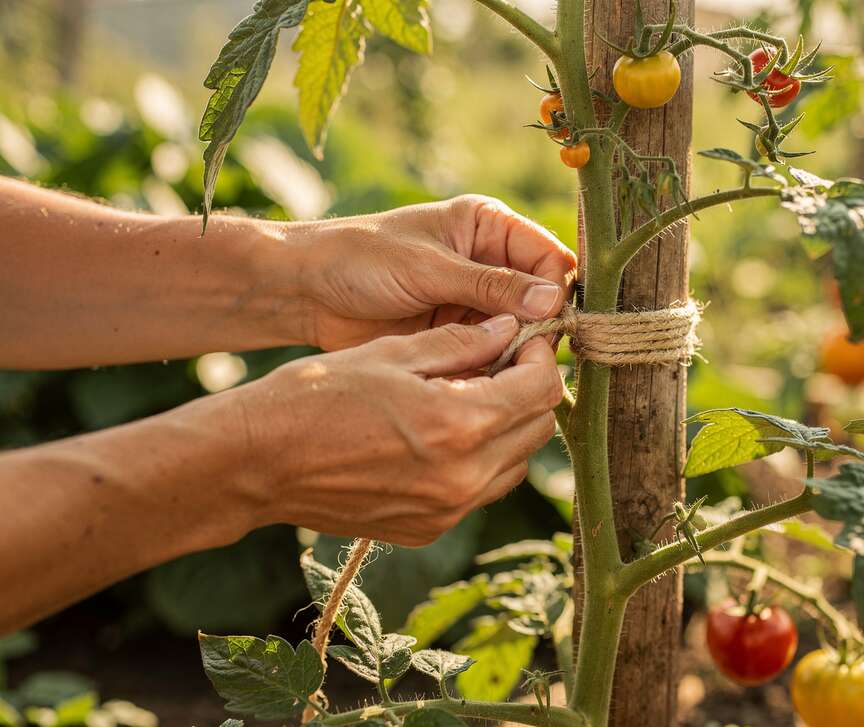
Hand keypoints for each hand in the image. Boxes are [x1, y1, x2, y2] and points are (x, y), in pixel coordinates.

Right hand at [230, 315, 561, 544]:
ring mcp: (447, 511)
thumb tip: (509, 329)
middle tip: (502, 363)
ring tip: (473, 396)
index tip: (523, 340)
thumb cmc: (315, 397)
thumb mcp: (391, 354)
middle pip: (538, 429)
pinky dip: (480, 460)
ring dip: (509, 427)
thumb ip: (459, 343)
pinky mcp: (428, 529)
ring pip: (514, 464)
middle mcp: (464, 478)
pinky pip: (480, 491)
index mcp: (460, 425)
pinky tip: (443, 434)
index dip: (540, 358)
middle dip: (529, 390)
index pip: (540, 390)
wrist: (255, 464)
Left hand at [291, 195, 577, 350]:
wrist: (306, 291)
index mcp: (488, 226)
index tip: (553, 322)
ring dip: (517, 350)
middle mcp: (489, 261)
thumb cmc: (362, 259)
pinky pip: (492, 352)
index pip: (548, 256)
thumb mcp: (429, 269)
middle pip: (540, 298)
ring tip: (506, 370)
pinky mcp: (458, 333)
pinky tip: (489, 380)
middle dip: (540, 326)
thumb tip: (554, 299)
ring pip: (520, 330)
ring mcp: (475, 301)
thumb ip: (491, 285)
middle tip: (530, 355)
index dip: (557, 289)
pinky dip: (494, 366)